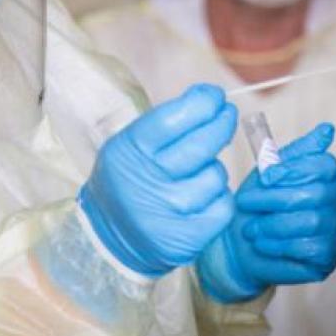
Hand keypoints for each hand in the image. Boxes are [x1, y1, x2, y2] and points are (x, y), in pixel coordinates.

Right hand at [79, 84, 236, 277]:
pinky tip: (202, 198)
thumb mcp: (129, 145)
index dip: (203, 102)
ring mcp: (171, 211)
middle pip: (204, 143)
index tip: (215, 96)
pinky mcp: (190, 237)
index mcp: (131, 151)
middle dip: (222, 124)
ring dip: (213, 168)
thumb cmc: (129, 180)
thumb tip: (210, 99)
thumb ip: (166, 122)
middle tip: (226, 115)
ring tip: (196, 172)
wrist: (109, 239)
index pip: (175, 118)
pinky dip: (218, 198)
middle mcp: (149, 181)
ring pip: (216, 174)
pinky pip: (224, 205)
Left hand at [197, 123, 335, 302]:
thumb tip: (326, 130)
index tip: (266, 176)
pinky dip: (279, 245)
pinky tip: (263, 243)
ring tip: (251, 228)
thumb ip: (295, 151)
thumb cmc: (256, 206)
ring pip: (310, 222)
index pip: (324, 165)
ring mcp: (332, 230)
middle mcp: (334, 201)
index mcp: (324, 176)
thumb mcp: (270, 172)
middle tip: (247, 203)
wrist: (238, 244)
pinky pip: (307, 248)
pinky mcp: (325, 257)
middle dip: (274, 199)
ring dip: (272, 224)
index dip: (293, 170)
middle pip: (315, 194)